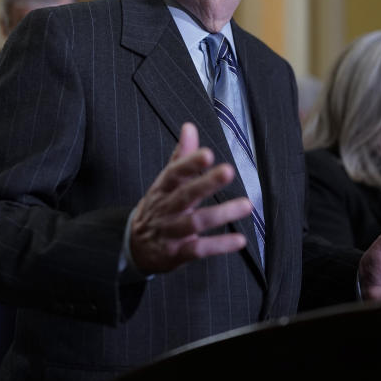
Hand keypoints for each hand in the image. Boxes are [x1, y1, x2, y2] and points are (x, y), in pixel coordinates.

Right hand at [130, 123, 251, 273]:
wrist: (133, 246)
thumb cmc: (157, 208)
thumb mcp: (165, 182)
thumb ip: (181, 156)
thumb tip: (189, 127)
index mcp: (162, 189)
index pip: (174, 173)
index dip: (190, 163)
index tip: (207, 153)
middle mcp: (165, 209)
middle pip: (185, 195)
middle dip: (206, 183)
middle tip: (228, 171)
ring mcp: (170, 232)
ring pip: (195, 222)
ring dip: (221, 214)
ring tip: (246, 205)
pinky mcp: (176, 254)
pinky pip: (198, 249)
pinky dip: (219, 245)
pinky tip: (239, 240)